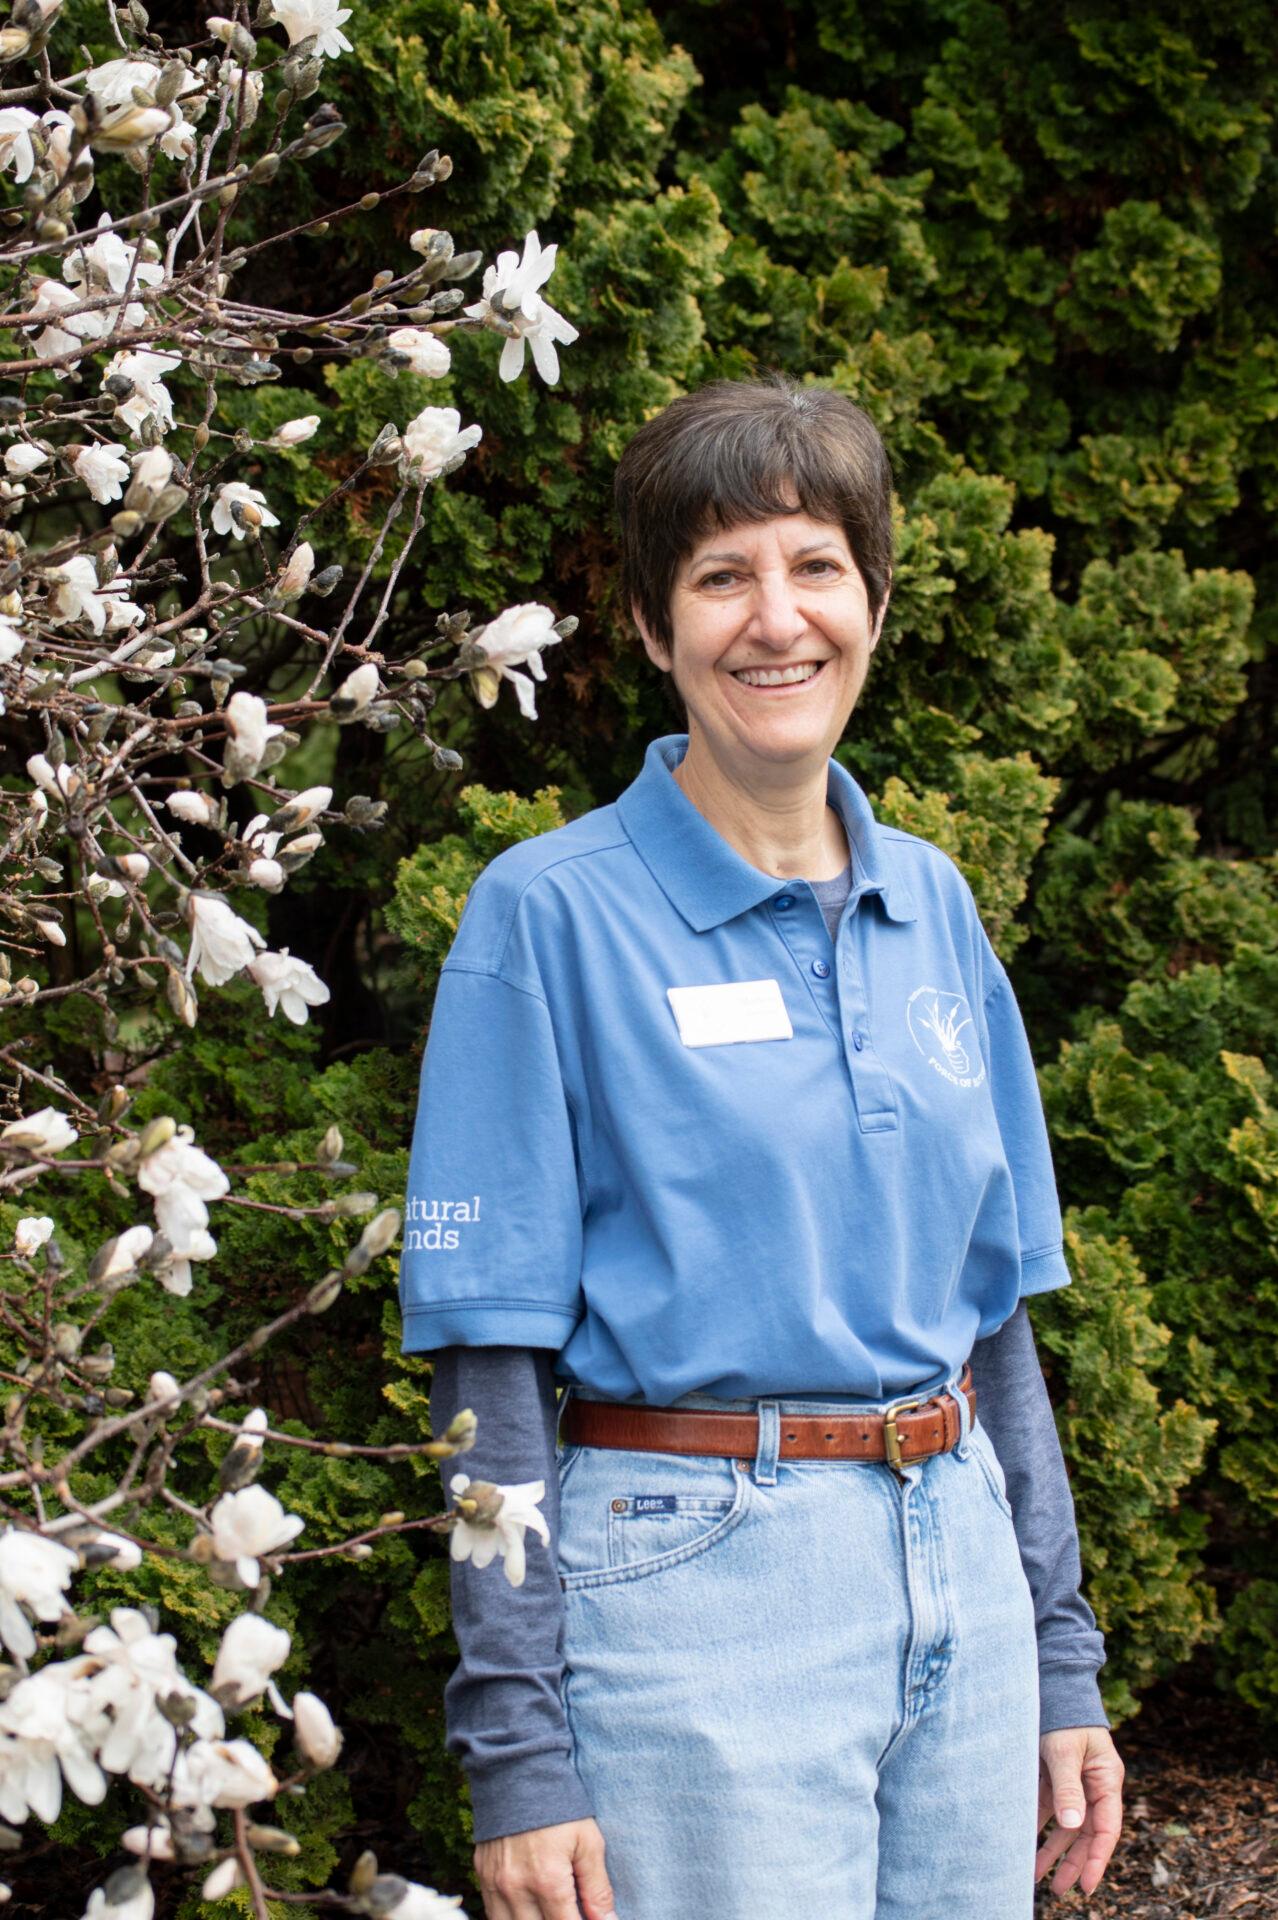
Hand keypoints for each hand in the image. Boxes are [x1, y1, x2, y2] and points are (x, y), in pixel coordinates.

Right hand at [475, 1816, 616, 1919]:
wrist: (517, 1770)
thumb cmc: (558, 1804)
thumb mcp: (588, 1841)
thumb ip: (598, 1888)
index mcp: (548, 1882)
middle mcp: (517, 1889)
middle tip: (570, 1911)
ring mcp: (495, 1885)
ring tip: (550, 1910)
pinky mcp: (482, 1876)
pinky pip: (493, 1913)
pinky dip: (511, 1917)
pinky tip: (529, 1909)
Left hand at [1036, 1725, 1124, 1896]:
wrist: (1051, 1686)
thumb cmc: (1064, 1716)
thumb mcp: (1065, 1751)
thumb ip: (1068, 1788)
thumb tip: (1072, 1826)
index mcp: (1106, 1780)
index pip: (1106, 1828)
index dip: (1098, 1859)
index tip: (1087, 1885)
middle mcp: (1092, 1786)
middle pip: (1086, 1833)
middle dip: (1074, 1863)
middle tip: (1061, 1891)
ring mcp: (1072, 1784)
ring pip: (1066, 1826)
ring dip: (1053, 1850)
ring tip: (1037, 1877)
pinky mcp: (1053, 1779)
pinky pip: (1047, 1811)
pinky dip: (1038, 1828)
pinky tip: (1026, 1846)